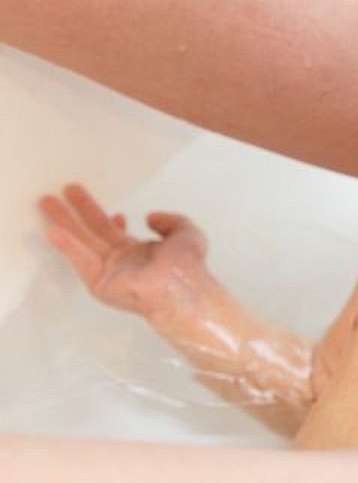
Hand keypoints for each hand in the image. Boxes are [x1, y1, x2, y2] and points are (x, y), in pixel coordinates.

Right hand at [38, 183, 209, 319]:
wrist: (182, 286)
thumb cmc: (187, 264)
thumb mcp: (186, 232)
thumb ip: (170, 220)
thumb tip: (149, 216)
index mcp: (139, 252)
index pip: (115, 233)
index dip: (109, 219)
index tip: (111, 210)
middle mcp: (121, 260)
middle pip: (91, 231)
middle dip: (73, 213)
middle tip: (56, 196)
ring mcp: (108, 271)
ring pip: (81, 241)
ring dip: (62, 222)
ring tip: (45, 202)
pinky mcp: (99, 282)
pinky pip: (80, 260)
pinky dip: (67, 246)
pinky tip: (52, 231)